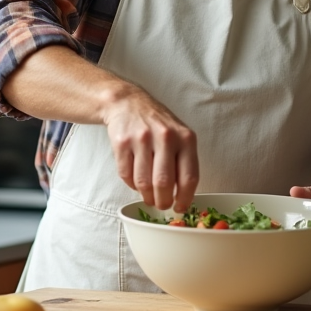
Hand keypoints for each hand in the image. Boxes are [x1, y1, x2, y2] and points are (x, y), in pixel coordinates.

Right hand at [101, 87, 197, 212]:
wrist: (128, 102)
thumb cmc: (158, 124)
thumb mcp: (180, 135)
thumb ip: (184, 162)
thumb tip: (182, 196)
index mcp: (185, 138)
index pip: (189, 177)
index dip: (184, 198)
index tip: (180, 208)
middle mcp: (165, 137)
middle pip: (164, 183)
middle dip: (162, 201)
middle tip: (161, 205)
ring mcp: (141, 138)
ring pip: (143, 182)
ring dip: (146, 195)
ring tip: (148, 196)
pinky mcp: (122, 142)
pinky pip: (126, 174)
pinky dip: (131, 184)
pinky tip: (135, 180)